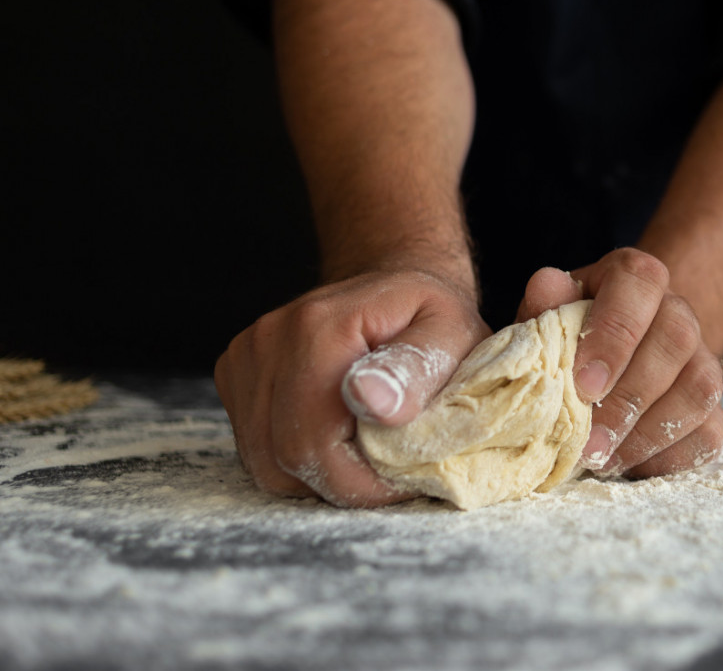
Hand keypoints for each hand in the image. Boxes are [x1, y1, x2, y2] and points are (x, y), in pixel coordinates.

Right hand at [214, 269, 488, 506]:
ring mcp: (245, 356)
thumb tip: (369, 401)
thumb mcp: (451, 333)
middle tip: (387, 472)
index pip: (312, 444)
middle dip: (339, 482)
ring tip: (364, 452)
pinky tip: (335, 433)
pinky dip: (293, 455)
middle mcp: (269, 340)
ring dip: (316, 473)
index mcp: (318, 329)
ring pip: (263, 460)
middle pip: (281, 458)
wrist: (392, 277)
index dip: (357, 483)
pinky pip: (255, 444)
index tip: (401, 480)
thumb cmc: (429, 312)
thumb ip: (415, 369)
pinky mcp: (235, 373)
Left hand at [516, 250, 722, 477]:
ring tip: (602, 458)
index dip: (615, 331)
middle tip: (588, 438)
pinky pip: (710, 432)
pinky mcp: (713, 407)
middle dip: (629, 396)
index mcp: (635, 279)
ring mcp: (702, 359)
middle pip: (676, 338)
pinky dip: (669, 456)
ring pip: (700, 388)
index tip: (584, 383)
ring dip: (648, 432)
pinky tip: (629, 465)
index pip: (640, 282)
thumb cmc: (570, 340)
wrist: (609, 365)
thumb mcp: (548, 319)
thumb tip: (547, 285)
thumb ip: (545, 305)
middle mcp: (676, 311)